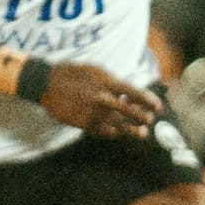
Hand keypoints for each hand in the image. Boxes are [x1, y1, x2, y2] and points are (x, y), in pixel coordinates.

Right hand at [40, 60, 167, 142]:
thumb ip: (112, 82)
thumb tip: (128, 94)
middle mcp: (102, 98)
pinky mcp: (83, 124)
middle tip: (150, 120)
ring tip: (142, 133)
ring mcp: (92, 112)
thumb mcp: (96, 71)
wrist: (47, 83)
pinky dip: (112, 133)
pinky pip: (102, 132)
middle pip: (128, 111)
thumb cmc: (74, 74)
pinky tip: (116, 133)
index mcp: (106, 82)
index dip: (148, 101)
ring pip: (118, 125)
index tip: (158, 107)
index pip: (134, 93)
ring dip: (131, 130)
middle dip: (143, 117)